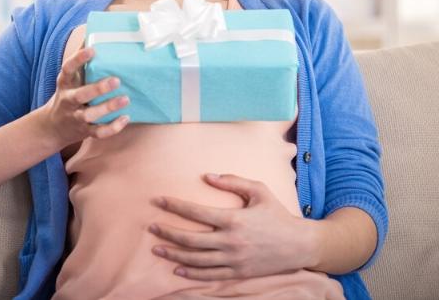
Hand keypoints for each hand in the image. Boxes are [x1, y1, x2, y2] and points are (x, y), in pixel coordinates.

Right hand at [39, 46, 129, 149]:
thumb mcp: (69, 78)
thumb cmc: (68, 94)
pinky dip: (112, 127)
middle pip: (80, 95)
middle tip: (116, 80)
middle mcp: (68, 100)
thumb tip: (92, 33)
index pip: (68, 68)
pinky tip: (125, 118)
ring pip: (90, 115)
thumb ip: (80, 60)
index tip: (92, 49)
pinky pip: (98, 132)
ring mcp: (76, 117)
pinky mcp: (84, 131)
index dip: (78, 59)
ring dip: (108, 108)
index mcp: (65, 83)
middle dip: (98, 88)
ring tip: (125, 99)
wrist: (52, 127)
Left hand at [148, 174, 315, 280]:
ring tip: (157, 249)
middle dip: (168, 232)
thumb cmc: (277, 214)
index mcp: (233, 219)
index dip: (175, 205)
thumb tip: (207, 176)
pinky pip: (210, 275)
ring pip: (197, 259)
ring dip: (174, 254)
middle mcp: (230, 241)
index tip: (158, 200)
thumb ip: (232, 181)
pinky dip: (192, 273)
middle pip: (191, 239)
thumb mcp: (259, 191)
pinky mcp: (238, 272)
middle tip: (150, 227)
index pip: (196, 212)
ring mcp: (234, 259)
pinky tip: (178, 270)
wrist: (300, 244)